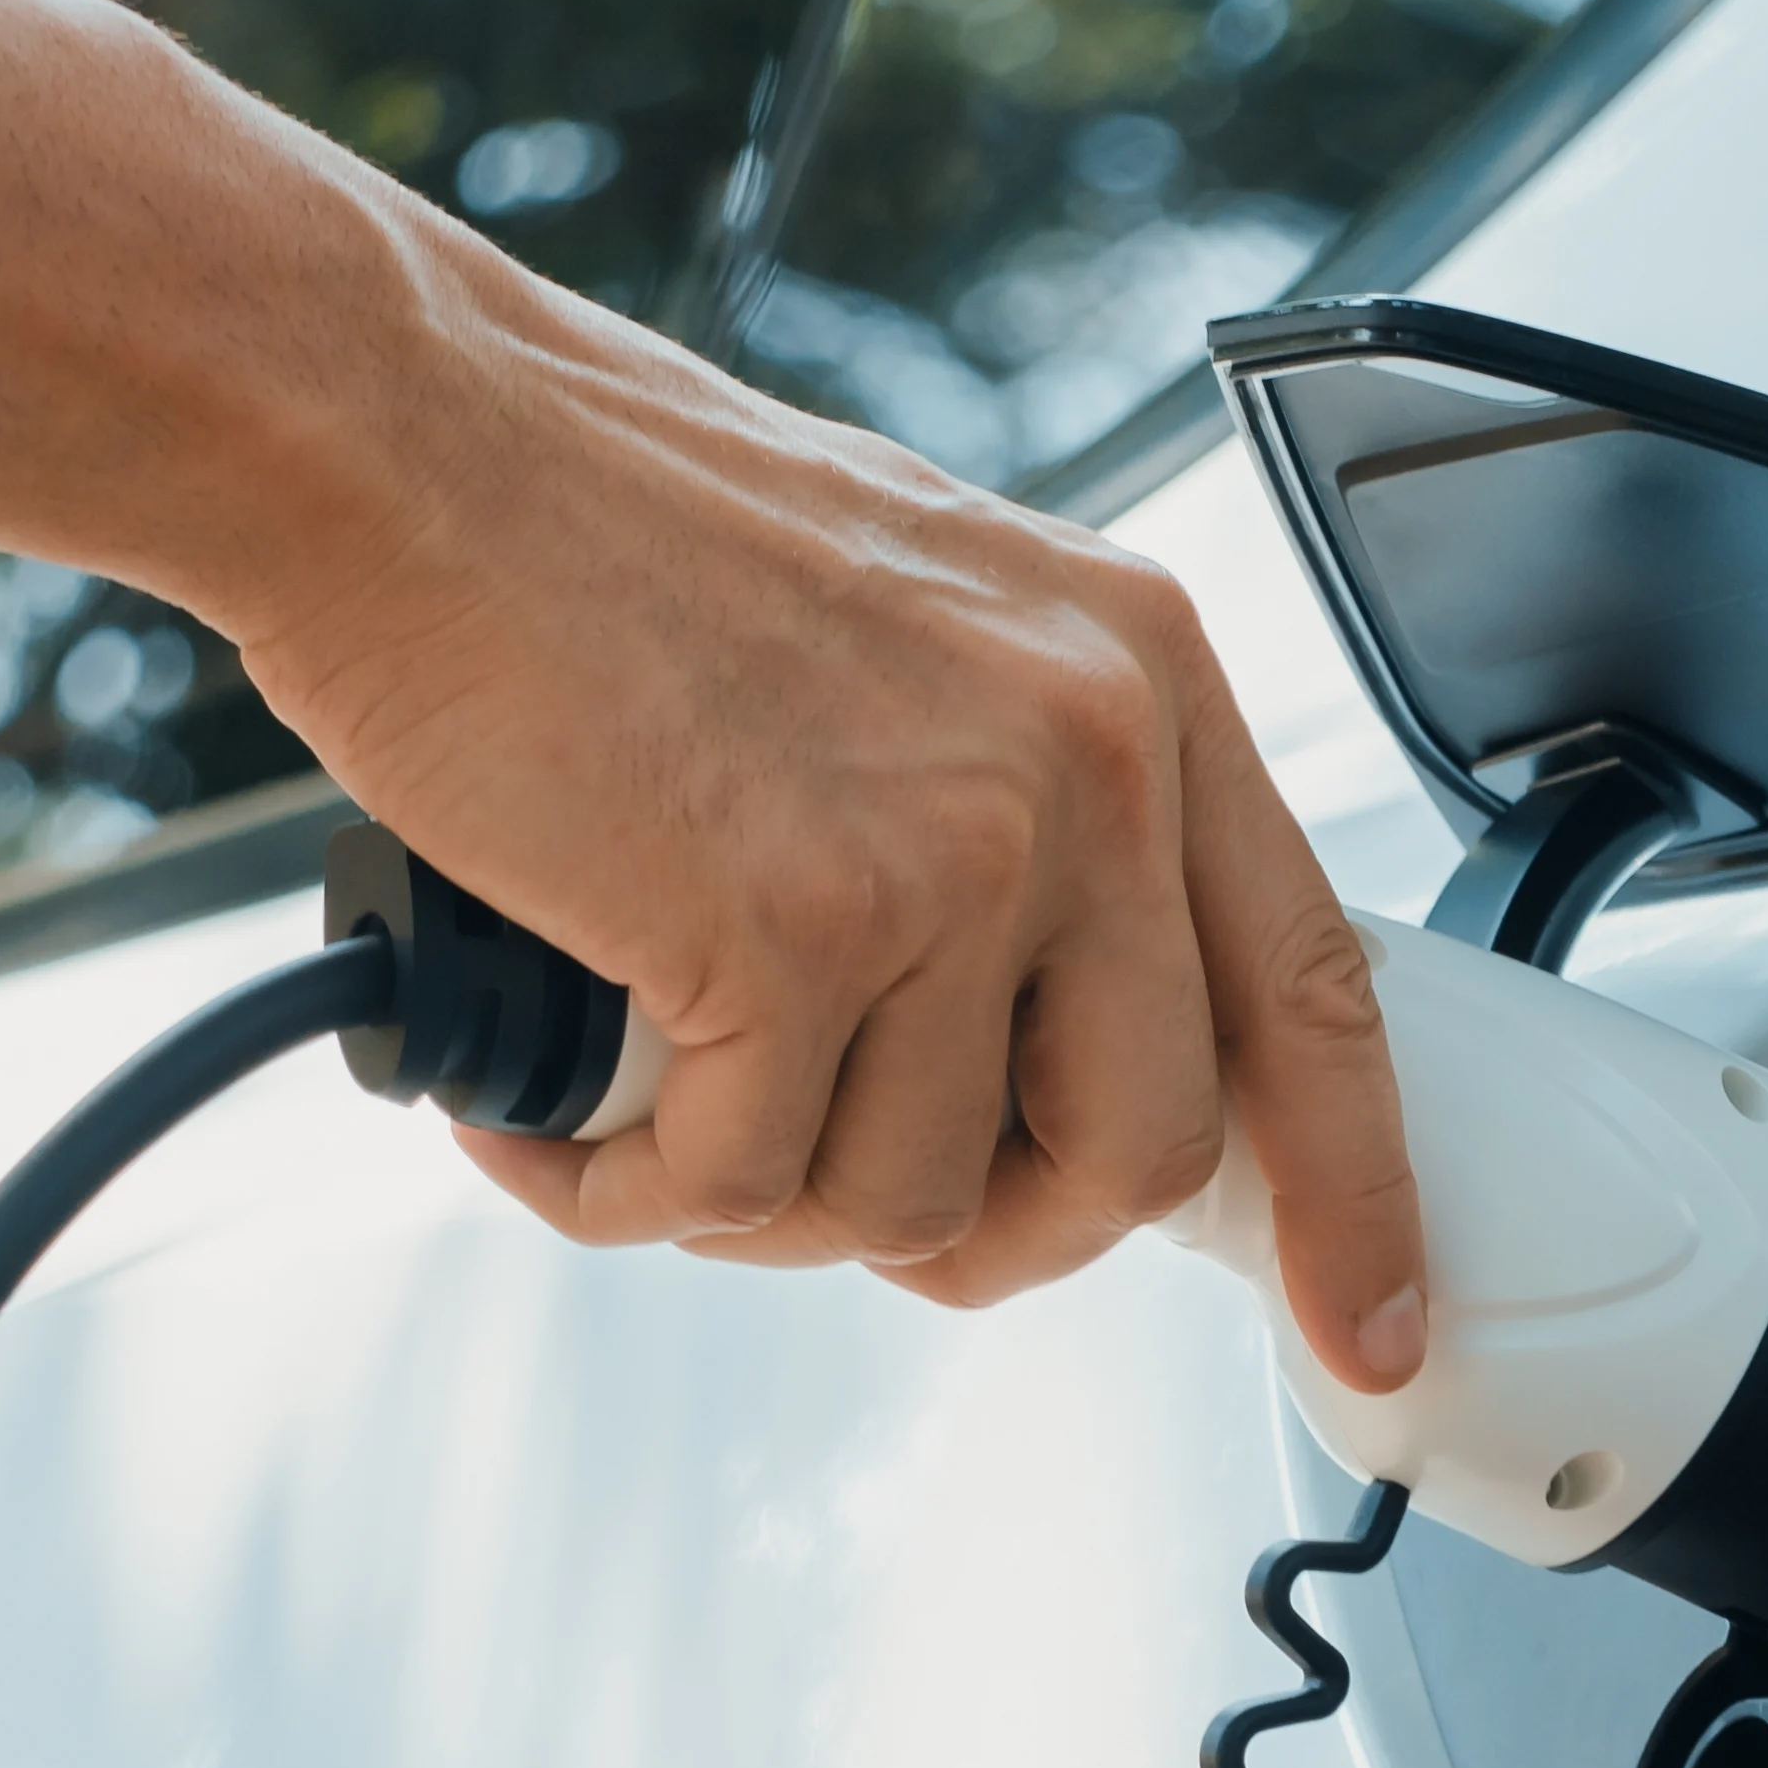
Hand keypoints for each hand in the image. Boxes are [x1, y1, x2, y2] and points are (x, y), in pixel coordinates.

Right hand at [203, 221, 1431, 1393]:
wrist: (401, 443)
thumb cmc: (594, 522)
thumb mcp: (911, 616)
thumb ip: (1021, 792)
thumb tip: (1038, 1022)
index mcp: (1137, 674)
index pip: (1311, 986)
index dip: (1351, 1191)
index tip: (1366, 1323)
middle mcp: (1086, 754)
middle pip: (1137, 1152)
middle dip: (989, 1233)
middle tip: (843, 1201)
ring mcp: (951, 847)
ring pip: (915, 1196)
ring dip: (758, 1201)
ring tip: (635, 1098)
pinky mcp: (787, 928)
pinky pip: (735, 1187)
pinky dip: (617, 1193)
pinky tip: (541, 1114)